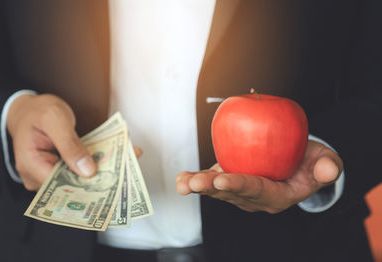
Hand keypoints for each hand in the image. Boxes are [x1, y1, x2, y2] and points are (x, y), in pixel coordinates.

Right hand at [7, 94, 142, 190]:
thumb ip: (70, 144)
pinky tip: (117, 155)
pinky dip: (98, 162)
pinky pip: (81, 169)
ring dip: (103, 168)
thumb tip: (87, 170)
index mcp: (30, 165)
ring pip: (80, 178)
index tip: (112, 177)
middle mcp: (38, 175)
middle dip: (101, 175)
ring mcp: (51, 174)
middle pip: (72, 184)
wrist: (31, 108)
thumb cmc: (38, 111)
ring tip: (127, 157)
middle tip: (127, 165)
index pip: (60, 185)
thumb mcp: (55, 119)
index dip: (86, 183)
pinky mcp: (62, 169)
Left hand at [175, 140, 342, 213]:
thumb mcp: (326, 162)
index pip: (257, 191)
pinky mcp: (231, 179)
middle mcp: (255, 198)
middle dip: (211, 189)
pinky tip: (182, 177)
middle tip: (193, 183)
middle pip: (232, 194)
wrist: (298, 163)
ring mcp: (241, 191)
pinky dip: (197, 178)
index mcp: (278, 196)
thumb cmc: (311, 162)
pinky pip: (213, 181)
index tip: (221, 181)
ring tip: (182, 182)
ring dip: (199, 185)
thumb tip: (328, 170)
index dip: (239, 186)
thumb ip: (328, 167)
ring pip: (218, 191)